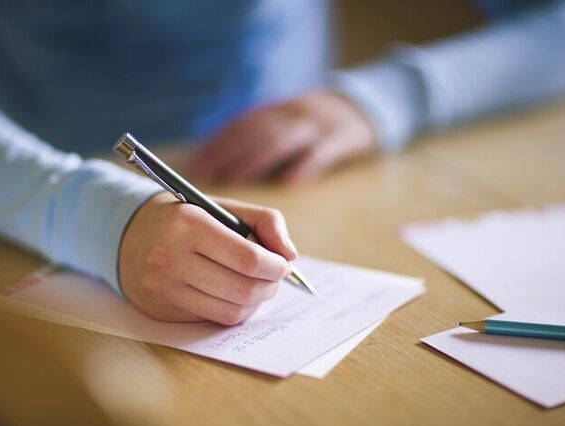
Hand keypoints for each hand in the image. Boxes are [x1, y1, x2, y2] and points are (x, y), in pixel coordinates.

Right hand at [118, 193, 297, 324]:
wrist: (126, 236)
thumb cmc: (185, 219)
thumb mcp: (221, 207)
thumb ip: (265, 221)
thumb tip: (290, 255)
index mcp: (189, 225)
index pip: (248, 258)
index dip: (275, 266)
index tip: (282, 263)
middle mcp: (172, 258)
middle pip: (243, 289)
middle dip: (270, 286)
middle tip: (274, 277)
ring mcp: (166, 288)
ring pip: (232, 310)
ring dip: (256, 301)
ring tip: (257, 285)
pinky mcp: (164, 310)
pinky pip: (215, 319)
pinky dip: (235, 310)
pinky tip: (235, 295)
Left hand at [192, 90, 376, 183]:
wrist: (366, 106)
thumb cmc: (318, 124)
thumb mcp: (288, 120)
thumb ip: (262, 136)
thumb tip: (223, 164)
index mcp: (277, 110)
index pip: (241, 125)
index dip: (218, 144)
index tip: (198, 164)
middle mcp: (292, 113)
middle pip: (256, 133)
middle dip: (229, 154)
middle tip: (208, 176)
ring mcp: (317, 124)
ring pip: (282, 140)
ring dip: (255, 161)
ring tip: (235, 179)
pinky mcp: (341, 138)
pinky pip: (320, 152)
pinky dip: (303, 165)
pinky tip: (288, 181)